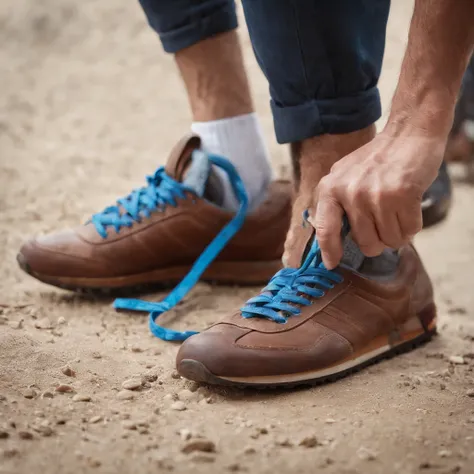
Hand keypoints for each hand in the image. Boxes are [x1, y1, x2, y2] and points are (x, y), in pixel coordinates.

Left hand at [310, 130, 445, 268]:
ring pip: (389, 240)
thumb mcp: (344, 176)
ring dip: (397, 233)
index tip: (331, 264)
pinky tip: (409, 206)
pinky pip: (409, 231)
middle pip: (366, 243)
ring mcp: (375, 194)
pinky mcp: (402, 195)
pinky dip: (412, 225)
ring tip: (396, 210)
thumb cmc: (376, 160)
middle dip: (378, 241)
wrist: (408, 134)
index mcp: (330, 188)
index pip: (325, 229)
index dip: (328, 251)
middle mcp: (349, 193)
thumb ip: (335, 204)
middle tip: (383, 223)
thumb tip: (329, 241)